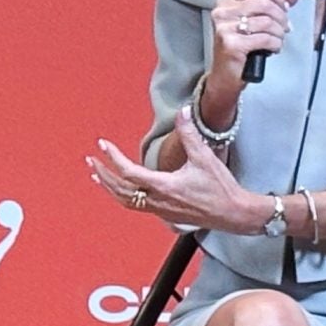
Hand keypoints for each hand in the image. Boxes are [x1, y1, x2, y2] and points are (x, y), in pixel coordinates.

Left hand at [87, 113, 267, 234]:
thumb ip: (190, 134)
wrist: (233, 213)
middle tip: (92, 159)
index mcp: (165, 186)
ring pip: (124, 200)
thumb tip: (183, 112)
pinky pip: (134, 205)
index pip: (129, 172)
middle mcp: (158, 201)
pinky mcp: (163, 213)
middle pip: (120, 189)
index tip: (102, 144)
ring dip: (108, 187)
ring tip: (96, 175)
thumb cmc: (221, 188)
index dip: (113, 157)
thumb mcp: (205, 158)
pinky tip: (118, 188)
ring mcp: (159, 209)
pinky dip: (120, 195)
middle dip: (103, 173)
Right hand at [208, 0, 301, 88]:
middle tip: (283, 27)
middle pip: (265, 3)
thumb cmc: (240, 47)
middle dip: (281, 17)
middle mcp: (223, 12)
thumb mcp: (255, 20)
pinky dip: (275, 44)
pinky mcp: (231, 44)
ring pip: (267, 21)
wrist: (225, 75)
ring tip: (276, 39)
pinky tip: (272, 48)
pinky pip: (265, 38)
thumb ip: (274, 3)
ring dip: (279, 33)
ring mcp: (225, 28)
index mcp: (227, 0)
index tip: (284, 6)